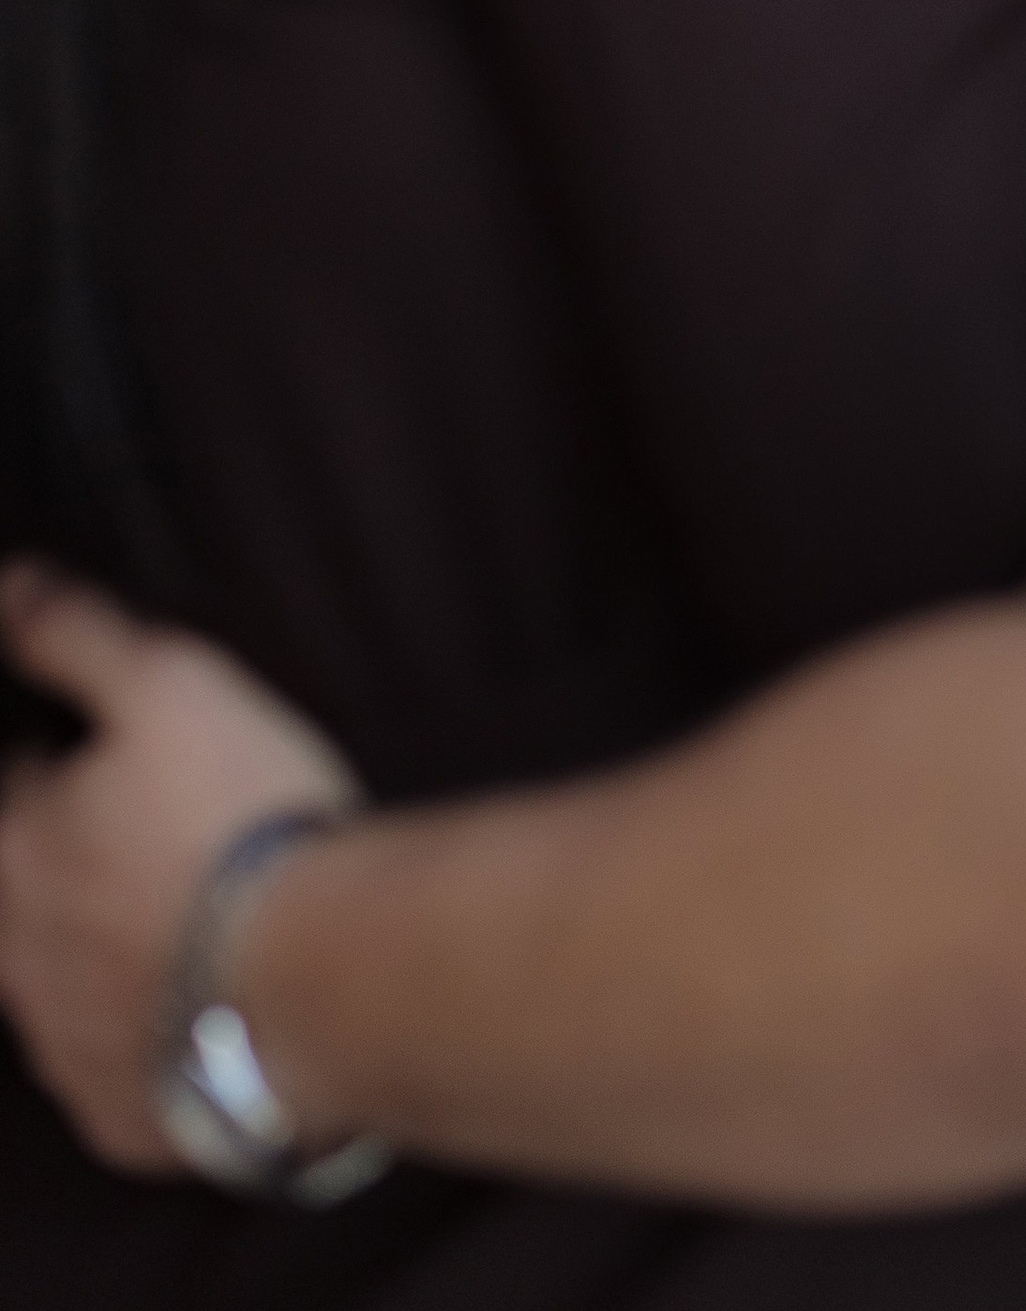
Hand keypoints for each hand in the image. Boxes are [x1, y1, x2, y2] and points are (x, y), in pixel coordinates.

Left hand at [0, 560, 357, 1172]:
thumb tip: (13, 588)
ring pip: (60, 989)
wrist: (318, 969)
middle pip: (22, 900)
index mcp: (14, 851)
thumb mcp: (166, 680)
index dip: (59, 767)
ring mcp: (64, 1043)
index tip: (112, 763)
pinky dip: (149, 1038)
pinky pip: (114, 1072)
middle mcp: (17, 958)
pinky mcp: (118, 1112)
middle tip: (166, 845)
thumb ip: (71, 633)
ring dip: (109, 955)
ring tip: (196, 922)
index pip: (11, 791)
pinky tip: (205, 1002)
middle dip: (75, 871)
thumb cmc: (246, 824)